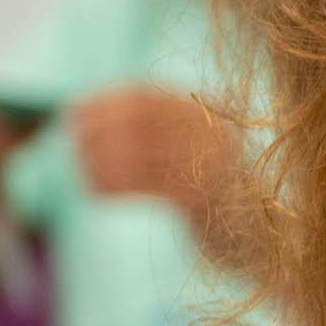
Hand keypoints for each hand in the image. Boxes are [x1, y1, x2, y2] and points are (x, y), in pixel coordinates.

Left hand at [72, 86, 228, 214]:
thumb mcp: (189, 146)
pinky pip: (145, 187)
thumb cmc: (208, 186)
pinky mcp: (203, 201)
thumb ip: (152, 126)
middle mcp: (210, 134)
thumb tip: (82, 110)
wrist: (253, 229)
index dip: (101, 102)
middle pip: (137, 123)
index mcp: (205, 115)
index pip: (142, 97)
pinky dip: (112, 186)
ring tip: (84, 169)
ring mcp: (210, 167)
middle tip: (74, 142)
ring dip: (100, 161)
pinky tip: (95, 191)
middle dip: (97, 130)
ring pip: (137, 155)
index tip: (72, 111)